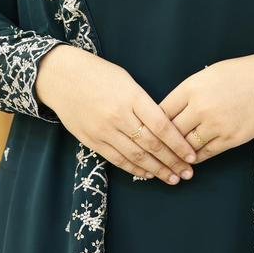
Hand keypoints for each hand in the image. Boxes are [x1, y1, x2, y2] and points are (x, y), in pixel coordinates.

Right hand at [36, 45, 198, 185]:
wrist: (61, 77)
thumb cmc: (99, 74)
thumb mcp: (127, 80)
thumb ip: (144, 103)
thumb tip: (164, 126)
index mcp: (132, 97)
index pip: (162, 126)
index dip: (179, 144)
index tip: (192, 155)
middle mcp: (119, 116)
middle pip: (152, 145)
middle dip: (173, 161)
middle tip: (188, 173)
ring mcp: (104, 130)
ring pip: (136, 156)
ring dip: (157, 170)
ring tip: (172, 178)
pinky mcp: (92, 141)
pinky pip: (117, 160)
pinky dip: (134, 169)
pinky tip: (148, 174)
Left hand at [157, 50, 253, 164]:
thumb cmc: (240, 73)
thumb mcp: (208, 74)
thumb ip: (188, 92)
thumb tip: (169, 110)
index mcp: (192, 87)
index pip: (161, 111)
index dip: (151, 123)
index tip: (146, 131)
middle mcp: (201, 107)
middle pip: (170, 132)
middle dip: (160, 143)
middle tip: (150, 153)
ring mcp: (216, 125)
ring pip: (186, 147)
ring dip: (176, 156)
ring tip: (166, 162)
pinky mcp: (230, 139)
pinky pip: (205, 154)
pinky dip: (194, 159)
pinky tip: (188, 161)